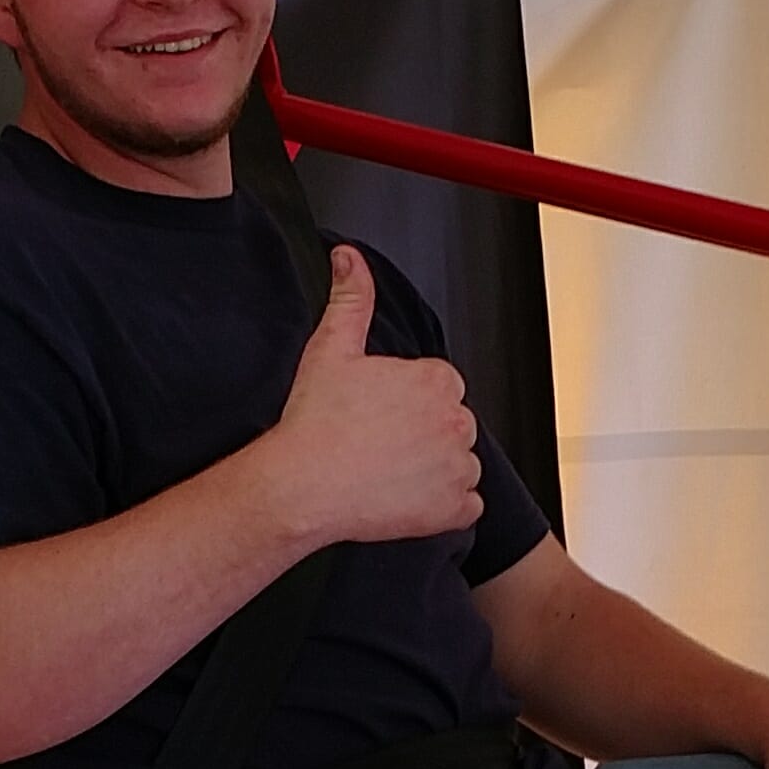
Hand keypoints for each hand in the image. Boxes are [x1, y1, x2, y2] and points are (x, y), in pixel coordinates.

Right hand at [250, 247, 483, 549]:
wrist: (303, 485)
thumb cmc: (315, 423)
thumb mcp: (332, 348)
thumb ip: (351, 299)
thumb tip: (349, 259)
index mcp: (436, 380)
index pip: (441, 388)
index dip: (409, 402)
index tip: (381, 415)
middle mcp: (457, 421)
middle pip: (453, 425)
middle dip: (425, 435)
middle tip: (380, 445)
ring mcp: (458, 467)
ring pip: (460, 465)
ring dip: (435, 471)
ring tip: (389, 473)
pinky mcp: (454, 508)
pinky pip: (465, 507)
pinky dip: (443, 507)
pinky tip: (406, 498)